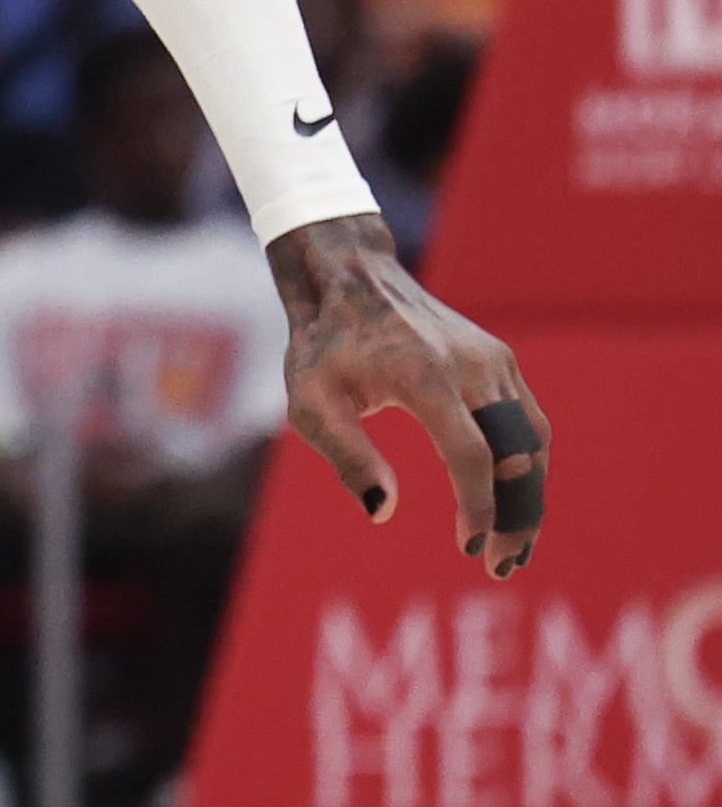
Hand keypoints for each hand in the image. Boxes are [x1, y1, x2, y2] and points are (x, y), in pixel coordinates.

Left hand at [269, 214, 549, 578]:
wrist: (351, 278)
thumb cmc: (323, 347)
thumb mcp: (310, 402)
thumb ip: (347, 455)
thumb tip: (383, 512)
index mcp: (424, 374)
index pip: (471, 454)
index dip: (478, 507)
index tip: (469, 549)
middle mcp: (471, 365)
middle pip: (517, 454)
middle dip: (516, 515)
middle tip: (501, 564)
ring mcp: (492, 359)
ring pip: (532, 441)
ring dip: (530, 497)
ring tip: (513, 547)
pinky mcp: (500, 359)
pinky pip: (529, 421)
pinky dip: (530, 466)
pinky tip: (514, 502)